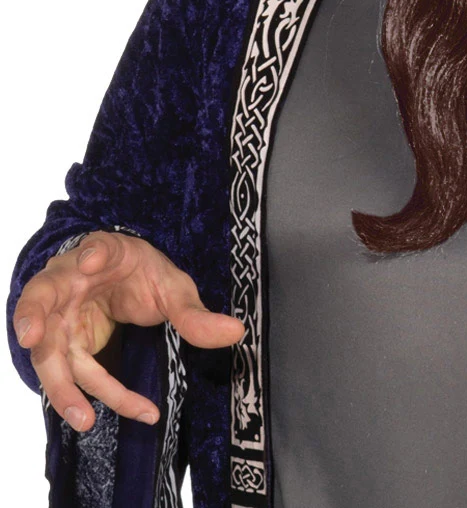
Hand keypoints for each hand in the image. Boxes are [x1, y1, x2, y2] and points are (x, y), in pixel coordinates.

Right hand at [13, 229, 244, 432]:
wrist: (121, 284)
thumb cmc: (142, 277)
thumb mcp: (173, 288)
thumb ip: (195, 313)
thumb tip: (236, 332)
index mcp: (105, 252)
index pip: (95, 247)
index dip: (92, 252)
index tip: (91, 260)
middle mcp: (71, 282)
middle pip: (42, 295)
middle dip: (32, 313)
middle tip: (32, 335)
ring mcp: (60, 316)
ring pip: (47, 348)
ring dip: (58, 382)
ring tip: (82, 416)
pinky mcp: (61, 344)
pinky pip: (66, 373)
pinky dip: (78, 397)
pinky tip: (96, 419)